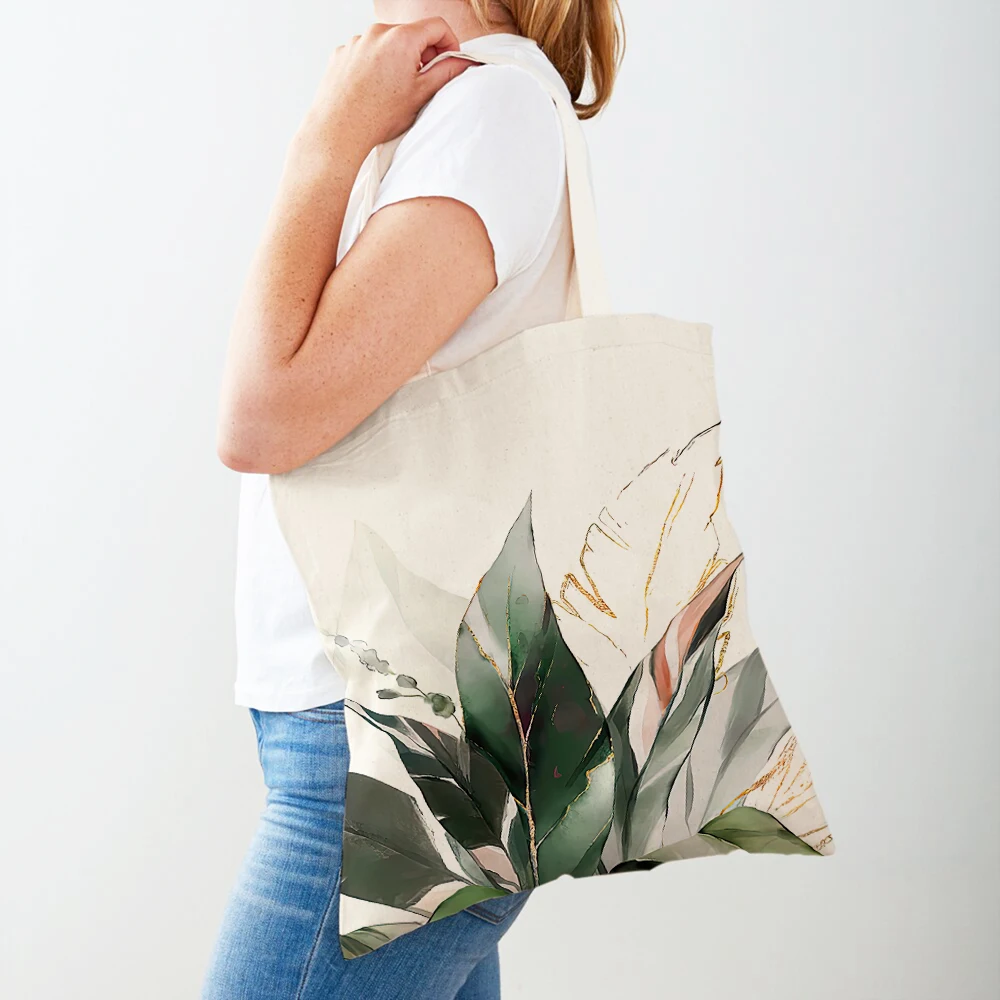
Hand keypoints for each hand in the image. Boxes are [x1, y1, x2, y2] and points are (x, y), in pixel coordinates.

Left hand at [297, 18, 473, 156]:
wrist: (339, 130)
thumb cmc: (378, 116)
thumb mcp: (421, 95)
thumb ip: (446, 72)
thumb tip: (462, 62)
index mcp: (402, 38)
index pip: (437, 26)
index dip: (450, 43)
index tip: (450, 60)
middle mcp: (378, 32)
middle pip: (411, 34)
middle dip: (422, 54)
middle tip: (424, 81)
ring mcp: (357, 41)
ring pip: (388, 44)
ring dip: (398, 60)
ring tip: (395, 90)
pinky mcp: (343, 52)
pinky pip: (367, 53)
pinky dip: (376, 65)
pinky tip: (374, 90)